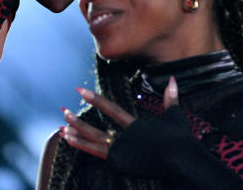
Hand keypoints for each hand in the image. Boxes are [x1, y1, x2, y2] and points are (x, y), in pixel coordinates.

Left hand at [61, 77, 178, 159]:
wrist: (180, 160)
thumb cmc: (180, 140)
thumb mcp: (175, 118)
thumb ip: (170, 99)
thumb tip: (172, 79)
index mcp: (136, 125)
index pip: (111, 110)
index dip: (96, 100)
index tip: (81, 92)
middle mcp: (125, 137)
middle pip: (96, 128)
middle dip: (78, 120)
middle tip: (64, 111)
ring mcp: (121, 152)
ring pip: (93, 143)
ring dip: (76, 136)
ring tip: (61, 130)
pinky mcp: (119, 164)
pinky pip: (97, 156)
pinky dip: (83, 148)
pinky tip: (72, 144)